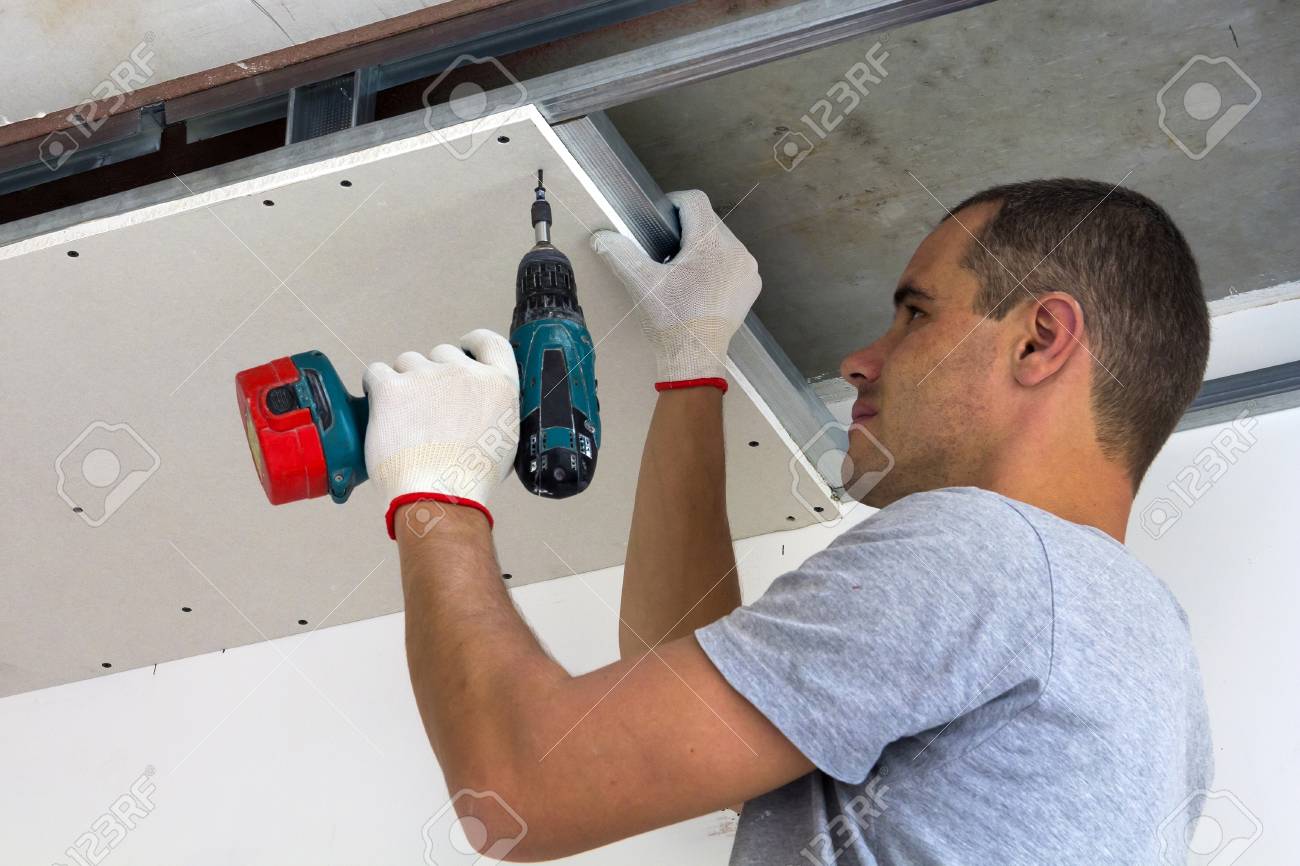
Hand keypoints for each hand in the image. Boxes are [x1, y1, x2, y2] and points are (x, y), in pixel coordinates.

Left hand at [363, 329, 519, 537]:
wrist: (439, 494)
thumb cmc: (470, 478)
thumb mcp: (505, 439)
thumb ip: (494, 409)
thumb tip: (481, 405)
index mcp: (497, 384)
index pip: (488, 342)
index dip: (472, 343)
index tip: (463, 349)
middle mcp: (464, 372)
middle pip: (441, 354)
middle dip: (432, 375)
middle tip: (426, 407)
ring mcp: (427, 376)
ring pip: (407, 362)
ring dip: (404, 382)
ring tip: (403, 417)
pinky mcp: (392, 386)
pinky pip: (376, 372)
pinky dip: (376, 387)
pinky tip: (381, 409)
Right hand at [591, 189, 760, 387]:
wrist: (695, 357)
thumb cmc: (671, 321)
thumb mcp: (641, 284)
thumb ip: (620, 254)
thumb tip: (602, 237)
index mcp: (710, 243)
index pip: (694, 200)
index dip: (673, 203)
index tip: (661, 221)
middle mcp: (735, 250)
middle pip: (708, 222)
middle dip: (687, 232)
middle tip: (666, 255)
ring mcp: (747, 269)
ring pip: (721, 241)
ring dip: (702, 249)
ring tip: (683, 272)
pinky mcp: (751, 285)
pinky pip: (733, 262)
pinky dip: (718, 266)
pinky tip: (701, 285)